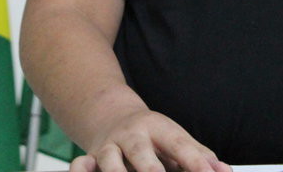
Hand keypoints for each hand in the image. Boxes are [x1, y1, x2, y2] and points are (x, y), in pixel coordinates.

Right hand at [69, 107, 231, 171]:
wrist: (110, 115)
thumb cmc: (152, 136)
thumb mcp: (176, 139)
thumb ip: (199, 156)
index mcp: (158, 129)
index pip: (180, 146)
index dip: (196, 162)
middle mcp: (132, 136)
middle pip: (143, 155)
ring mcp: (109, 148)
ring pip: (110, 163)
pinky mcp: (90, 159)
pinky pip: (82, 168)